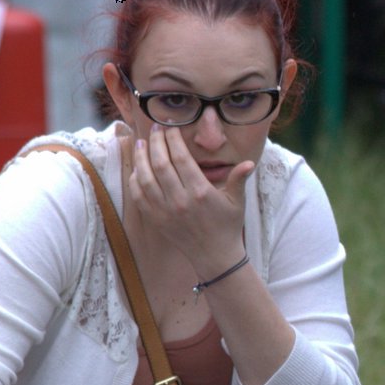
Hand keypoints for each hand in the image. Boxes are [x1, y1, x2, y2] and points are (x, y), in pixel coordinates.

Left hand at [119, 125, 252, 284]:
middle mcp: (180, 200)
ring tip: (140, 143)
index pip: (181, 158)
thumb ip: (239, 179)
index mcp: (201, 192)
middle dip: (155, 142)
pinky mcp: (156, 220)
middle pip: (161, 163)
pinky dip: (135, 180)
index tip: (170, 127)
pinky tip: (137, 168)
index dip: (173, 139)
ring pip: (146, 177)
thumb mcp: (237, 201)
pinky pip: (139, 195)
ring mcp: (165, 211)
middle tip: (154, 129)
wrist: (215, 256)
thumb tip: (248, 162)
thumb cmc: (228, 226)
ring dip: (141, 157)